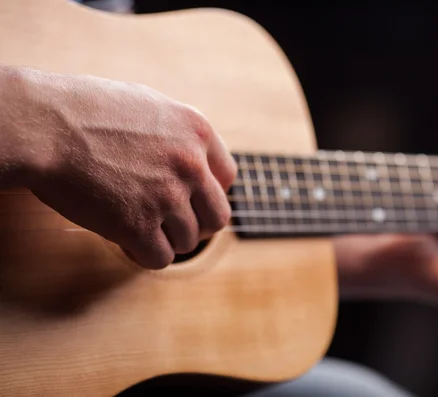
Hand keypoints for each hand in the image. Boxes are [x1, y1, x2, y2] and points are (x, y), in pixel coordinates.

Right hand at [4, 67, 235, 268]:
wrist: (44, 126)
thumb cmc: (85, 111)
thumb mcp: (148, 105)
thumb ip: (178, 133)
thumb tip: (196, 157)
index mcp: (197, 131)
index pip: (228, 177)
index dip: (210, 193)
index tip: (192, 200)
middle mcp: (191, 164)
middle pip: (218, 217)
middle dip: (198, 225)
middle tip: (174, 225)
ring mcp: (167, 196)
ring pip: (189, 242)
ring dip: (167, 240)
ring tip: (140, 227)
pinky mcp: (138, 225)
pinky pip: (161, 258)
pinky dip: (145, 255)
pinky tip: (127, 241)